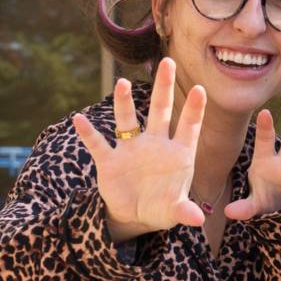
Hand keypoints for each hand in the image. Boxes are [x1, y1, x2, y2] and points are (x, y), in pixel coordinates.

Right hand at [74, 58, 205, 242]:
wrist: (136, 215)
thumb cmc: (162, 207)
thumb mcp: (174, 212)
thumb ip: (184, 212)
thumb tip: (197, 220)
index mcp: (177, 154)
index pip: (188, 126)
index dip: (194, 109)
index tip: (200, 89)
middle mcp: (155, 145)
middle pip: (160, 110)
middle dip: (164, 87)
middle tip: (167, 60)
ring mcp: (131, 150)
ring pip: (127, 121)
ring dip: (124, 103)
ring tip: (121, 83)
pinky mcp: (109, 161)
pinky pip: (98, 144)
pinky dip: (88, 133)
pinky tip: (79, 119)